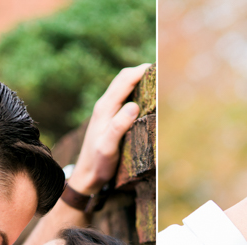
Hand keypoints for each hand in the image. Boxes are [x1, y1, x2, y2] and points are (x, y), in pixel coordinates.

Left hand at [68, 64, 151, 195]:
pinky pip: (123, 97)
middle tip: (160, 71)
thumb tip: (134, 105)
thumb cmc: (98, 164)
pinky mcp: (108, 118)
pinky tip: (144, 98)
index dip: (141, 71)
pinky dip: (135, 92)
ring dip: (138, 80)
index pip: (124, 80)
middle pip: (123, 78)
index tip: (158, 68)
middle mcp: (104, 105)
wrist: (86, 175)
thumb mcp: (108, 147)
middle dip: (141, 71)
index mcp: (105, 108)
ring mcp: (105, 111)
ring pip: (123, 87)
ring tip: (155, 80)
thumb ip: (119, 126)